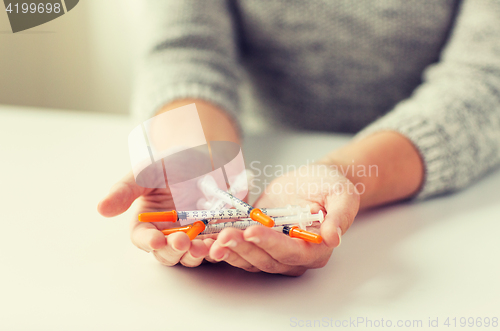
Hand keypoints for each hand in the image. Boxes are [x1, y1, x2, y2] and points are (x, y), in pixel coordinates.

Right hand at [97, 171, 213, 266]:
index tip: (156, 240)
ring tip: (203, 246)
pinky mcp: (213, 234)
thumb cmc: (169, 164)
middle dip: (174, 250)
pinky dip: (217, 248)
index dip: (149, 242)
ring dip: (196, 254)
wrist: (202, 156)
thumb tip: (101, 208)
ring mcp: (192, 236)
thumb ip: (125, 190)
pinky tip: (221, 242)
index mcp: (147, 223)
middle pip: (167, 254)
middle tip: (182, 242)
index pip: (143, 239)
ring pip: (190, 256)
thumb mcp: (146, 172)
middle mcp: (168, 234)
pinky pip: (215, 248)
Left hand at [208, 164, 359, 275]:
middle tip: (225, 235)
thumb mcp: (342, 195)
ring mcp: (273, 250)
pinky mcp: (258, 241)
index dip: (271, 244)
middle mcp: (294, 256)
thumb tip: (333, 237)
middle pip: (266, 259)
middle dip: (244, 248)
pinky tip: (206, 240)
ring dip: (230, 250)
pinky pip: (239, 248)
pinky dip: (222, 245)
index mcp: (316, 249)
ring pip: (250, 258)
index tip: (253, 231)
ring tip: (211, 240)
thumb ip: (340, 216)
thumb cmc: (331, 186)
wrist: (315, 181)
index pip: (292, 251)